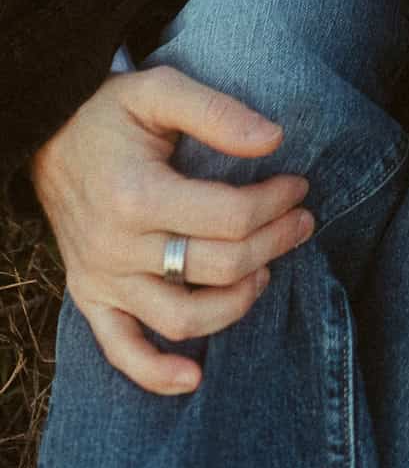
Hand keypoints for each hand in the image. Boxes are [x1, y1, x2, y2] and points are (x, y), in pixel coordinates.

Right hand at [30, 66, 313, 394]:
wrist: (48, 137)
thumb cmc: (110, 112)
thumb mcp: (159, 89)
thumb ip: (216, 112)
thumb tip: (274, 138)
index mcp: (137, 194)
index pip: (230, 217)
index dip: (276, 204)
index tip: (299, 187)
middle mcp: (117, 247)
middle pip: (218, 267)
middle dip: (274, 245)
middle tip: (302, 222)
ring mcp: (102, 279)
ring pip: (184, 318)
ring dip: (237, 303)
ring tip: (266, 271)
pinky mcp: (90, 298)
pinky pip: (122, 351)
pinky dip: (156, 374)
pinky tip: (194, 378)